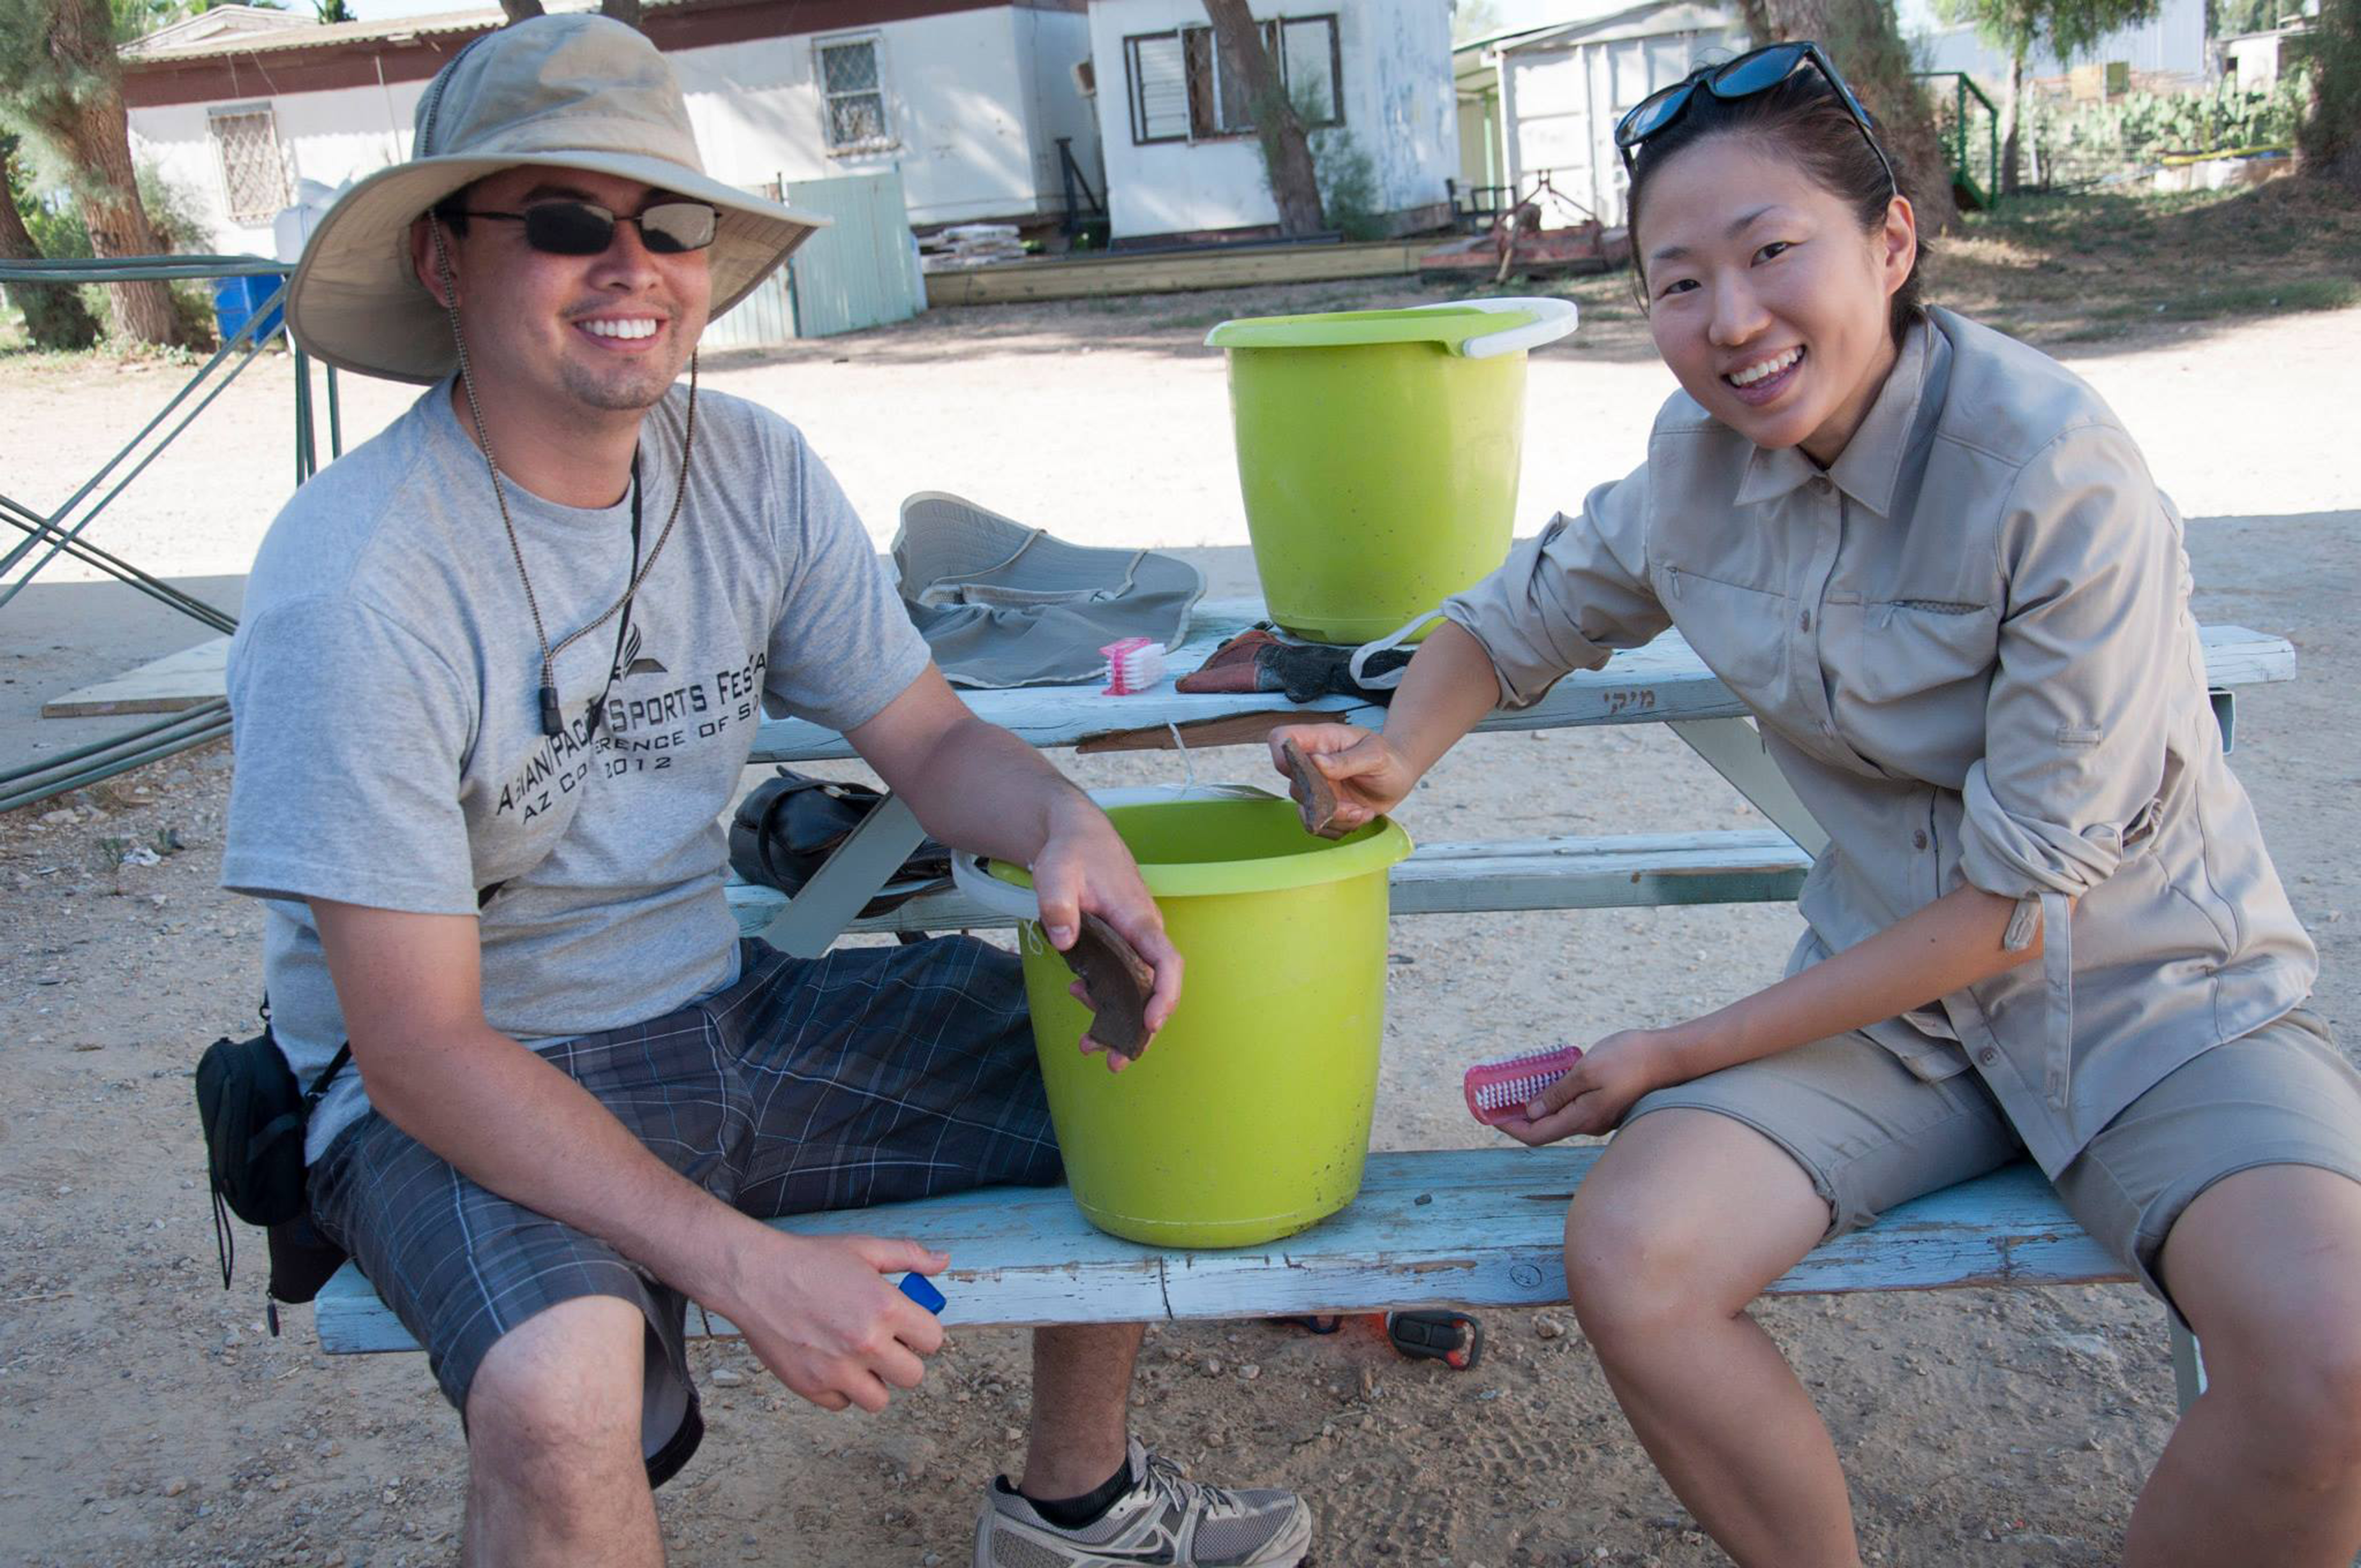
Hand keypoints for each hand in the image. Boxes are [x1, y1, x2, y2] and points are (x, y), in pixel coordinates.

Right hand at [724, 1229, 949, 1412]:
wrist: (754, 1276)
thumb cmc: (810, 1260)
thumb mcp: (865, 1248)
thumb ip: (909, 1256)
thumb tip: (943, 1262)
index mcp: (887, 1308)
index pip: (933, 1340)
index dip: (923, 1332)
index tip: (908, 1326)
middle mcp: (866, 1344)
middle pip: (913, 1376)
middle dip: (902, 1360)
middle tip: (883, 1343)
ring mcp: (837, 1370)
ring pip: (878, 1399)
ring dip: (873, 1381)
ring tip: (857, 1357)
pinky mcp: (811, 1386)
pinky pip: (842, 1403)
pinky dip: (839, 1390)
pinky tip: (829, 1362)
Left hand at [1029, 797, 1181, 1071]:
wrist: (1077, 834)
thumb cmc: (1072, 852)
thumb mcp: (1057, 871)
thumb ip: (1058, 904)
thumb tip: (1065, 942)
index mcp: (1138, 919)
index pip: (1166, 962)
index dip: (1164, 996)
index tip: (1149, 1024)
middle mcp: (1142, 935)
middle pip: (1153, 988)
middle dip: (1138, 1029)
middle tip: (1114, 1062)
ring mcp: (1132, 941)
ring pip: (1136, 989)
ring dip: (1118, 1020)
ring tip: (1089, 1046)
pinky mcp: (1119, 943)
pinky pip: (1121, 978)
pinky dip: (1104, 997)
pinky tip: (1080, 998)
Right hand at [1266, 723, 1417, 833]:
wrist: (1399, 777)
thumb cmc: (1388, 758)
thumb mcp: (1375, 754)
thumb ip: (1347, 760)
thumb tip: (1317, 761)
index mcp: (1320, 740)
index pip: (1281, 738)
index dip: (1282, 753)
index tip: (1305, 770)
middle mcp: (1312, 764)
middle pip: (1294, 783)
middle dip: (1324, 802)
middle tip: (1353, 805)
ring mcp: (1316, 788)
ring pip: (1307, 811)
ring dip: (1337, 818)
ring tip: (1362, 812)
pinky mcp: (1323, 808)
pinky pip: (1319, 826)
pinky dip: (1341, 827)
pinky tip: (1362, 816)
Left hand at [1494, 1028, 1675, 1146]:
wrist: (1669, 1056)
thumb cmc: (1629, 1059)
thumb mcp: (1587, 1071)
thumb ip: (1558, 1093)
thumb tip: (1531, 1112)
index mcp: (1583, 1118)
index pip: (1537, 1134)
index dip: (1510, 1127)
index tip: (1489, 1114)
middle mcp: (1589, 1123)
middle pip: (1546, 1128)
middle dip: (1519, 1115)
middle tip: (1497, 1097)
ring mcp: (1599, 1115)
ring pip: (1560, 1115)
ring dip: (1537, 1104)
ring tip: (1517, 1083)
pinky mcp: (1607, 1104)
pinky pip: (1573, 1105)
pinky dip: (1555, 1095)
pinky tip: (1548, 1077)